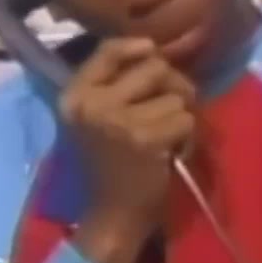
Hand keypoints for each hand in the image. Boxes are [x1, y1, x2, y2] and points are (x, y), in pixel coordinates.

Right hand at [59, 38, 195, 262]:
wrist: (112, 215)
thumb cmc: (109, 166)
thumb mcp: (97, 118)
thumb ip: (115, 85)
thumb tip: (154, 51)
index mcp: (74, 96)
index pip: (107, 50)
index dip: (136, 47)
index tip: (151, 51)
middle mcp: (90, 103)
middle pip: (153, 66)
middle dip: (172, 85)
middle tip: (170, 111)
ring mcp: (116, 119)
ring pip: (176, 94)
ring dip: (181, 116)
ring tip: (167, 139)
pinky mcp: (144, 138)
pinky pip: (186, 119)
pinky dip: (187, 137)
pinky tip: (173, 154)